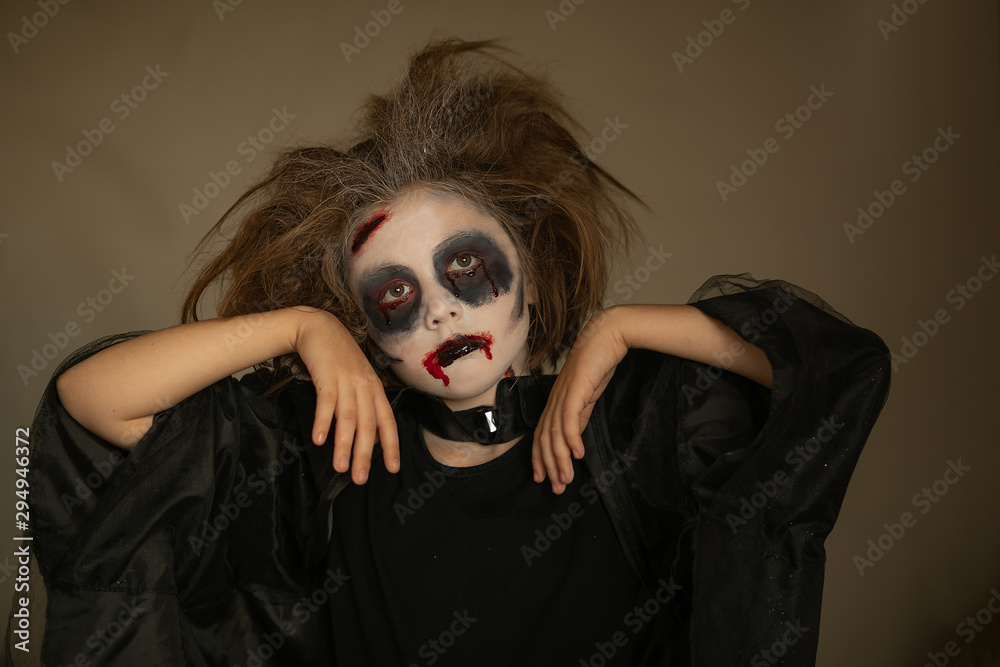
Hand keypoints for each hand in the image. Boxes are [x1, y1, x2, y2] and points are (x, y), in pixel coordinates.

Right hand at [292, 308, 399, 483]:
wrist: (318, 328)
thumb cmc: (338, 358)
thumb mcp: (358, 379)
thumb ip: (363, 405)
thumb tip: (369, 435)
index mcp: (375, 389)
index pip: (387, 422)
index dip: (391, 445)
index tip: (392, 469)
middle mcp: (364, 386)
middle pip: (368, 425)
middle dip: (365, 454)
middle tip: (360, 478)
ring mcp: (346, 380)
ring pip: (348, 418)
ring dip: (344, 444)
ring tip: (340, 467)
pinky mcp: (327, 375)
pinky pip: (326, 402)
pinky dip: (323, 421)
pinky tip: (319, 439)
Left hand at [532, 308, 627, 493]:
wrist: (606, 336)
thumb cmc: (597, 364)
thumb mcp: (587, 396)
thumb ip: (579, 415)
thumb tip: (574, 438)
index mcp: (555, 402)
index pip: (541, 435)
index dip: (540, 459)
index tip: (544, 479)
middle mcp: (554, 400)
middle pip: (544, 439)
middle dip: (548, 466)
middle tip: (556, 488)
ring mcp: (563, 394)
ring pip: (554, 433)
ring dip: (560, 458)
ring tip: (566, 478)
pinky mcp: (575, 389)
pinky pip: (569, 418)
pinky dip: (571, 438)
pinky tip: (578, 454)